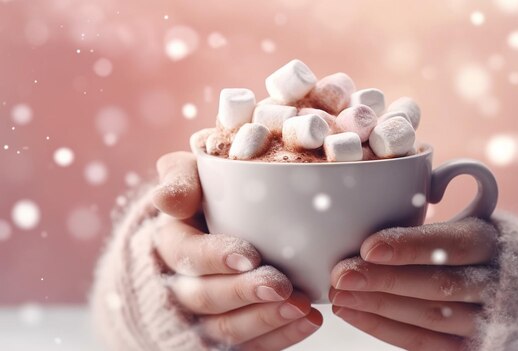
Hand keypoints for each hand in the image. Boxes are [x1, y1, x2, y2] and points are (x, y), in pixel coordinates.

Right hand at [152, 151, 321, 349]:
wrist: (209, 230)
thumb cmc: (206, 199)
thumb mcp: (190, 177)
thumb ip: (181, 180)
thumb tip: (165, 200)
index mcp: (169, 243)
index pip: (184, 256)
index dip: (215, 258)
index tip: (251, 256)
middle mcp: (177, 286)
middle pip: (204, 298)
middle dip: (244, 294)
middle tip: (282, 287)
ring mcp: (200, 317)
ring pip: (225, 330)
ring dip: (265, 320)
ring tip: (302, 306)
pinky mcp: (225, 336)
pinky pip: (248, 346)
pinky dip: (280, 337)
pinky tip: (308, 321)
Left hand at [329, 218, 498, 350]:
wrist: (506, 287)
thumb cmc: (464, 246)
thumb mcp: (460, 217)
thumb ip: (426, 211)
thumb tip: (368, 205)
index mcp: (491, 240)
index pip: (454, 244)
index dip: (412, 247)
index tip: (369, 248)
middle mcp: (496, 282)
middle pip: (440, 285)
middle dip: (385, 281)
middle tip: (341, 276)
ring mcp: (487, 319)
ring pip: (431, 316)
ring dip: (378, 306)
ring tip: (338, 295)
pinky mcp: (470, 345)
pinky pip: (424, 342)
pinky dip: (384, 328)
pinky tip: (353, 313)